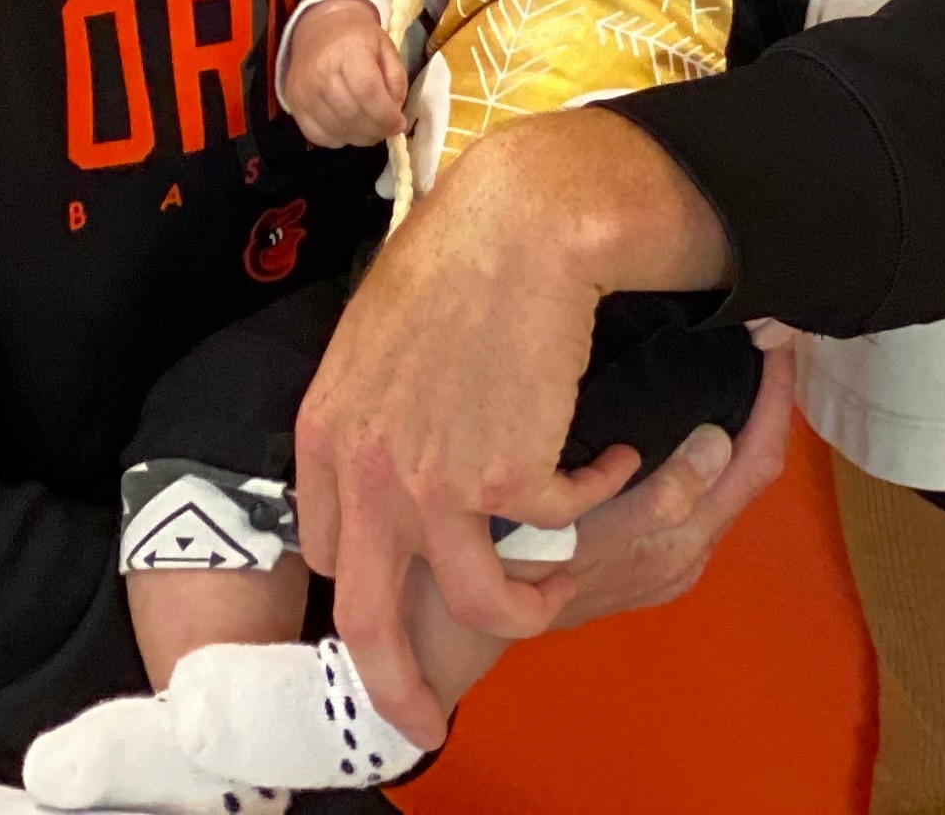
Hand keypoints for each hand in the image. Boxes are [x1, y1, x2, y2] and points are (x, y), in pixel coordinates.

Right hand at [280, 0, 409, 147]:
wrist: (321, 28)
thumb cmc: (360, 38)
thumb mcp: (387, 48)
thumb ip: (396, 81)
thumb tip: (394, 114)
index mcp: (349, 51)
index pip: (367, 91)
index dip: (385, 115)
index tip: (398, 124)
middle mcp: (321, 72)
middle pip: (351, 115)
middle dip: (375, 130)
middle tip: (387, 130)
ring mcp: (303, 91)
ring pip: (335, 129)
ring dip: (359, 137)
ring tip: (372, 131)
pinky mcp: (293, 104)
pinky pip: (316, 135)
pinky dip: (337, 139)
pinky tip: (350, 129)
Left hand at [294, 112, 728, 742]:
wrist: (524, 222)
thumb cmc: (465, 254)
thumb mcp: (382, 335)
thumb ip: (375, 408)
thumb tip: (395, 453)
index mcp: (326, 434)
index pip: (331, 551)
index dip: (371, 585)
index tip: (400, 612)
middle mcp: (365, 469)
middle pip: (368, 618)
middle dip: (396, 687)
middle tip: (423, 722)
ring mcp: (431, 480)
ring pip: (473, 602)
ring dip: (530, 607)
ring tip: (567, 584)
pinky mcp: (504, 475)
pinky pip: (556, 526)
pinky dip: (595, 500)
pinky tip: (617, 460)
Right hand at [541, 338, 799, 626]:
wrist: (466, 618)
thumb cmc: (516, 561)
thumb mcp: (582, 532)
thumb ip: (656, 499)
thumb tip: (720, 440)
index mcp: (682, 543)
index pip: (757, 461)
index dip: (777, 399)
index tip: (777, 338)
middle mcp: (687, 553)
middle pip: (748, 468)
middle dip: (764, 403)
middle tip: (760, 335)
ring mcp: (665, 557)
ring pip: (722, 479)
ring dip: (736, 423)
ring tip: (731, 360)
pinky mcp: (641, 554)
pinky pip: (693, 490)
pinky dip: (703, 447)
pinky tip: (682, 410)